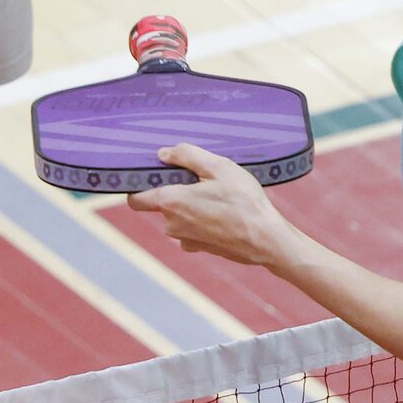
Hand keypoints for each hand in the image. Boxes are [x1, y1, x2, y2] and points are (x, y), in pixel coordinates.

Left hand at [126, 144, 296, 268]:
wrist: (268, 241)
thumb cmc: (245, 202)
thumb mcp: (219, 167)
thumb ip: (187, 155)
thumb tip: (163, 154)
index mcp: (170, 202)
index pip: (135, 198)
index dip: (139, 186)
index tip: (154, 174)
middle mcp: (171, 224)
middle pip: (160, 203)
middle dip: (173, 191)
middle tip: (198, 180)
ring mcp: (185, 239)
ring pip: (177, 216)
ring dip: (189, 206)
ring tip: (215, 196)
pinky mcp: (199, 248)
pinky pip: (191, 229)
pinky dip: (200, 221)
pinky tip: (221, 213)